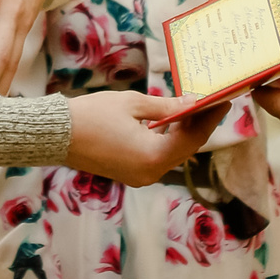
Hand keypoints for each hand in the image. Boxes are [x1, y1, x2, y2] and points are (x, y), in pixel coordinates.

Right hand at [65, 91, 229, 185]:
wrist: (56, 135)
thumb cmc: (92, 115)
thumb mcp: (133, 104)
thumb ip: (166, 106)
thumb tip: (192, 103)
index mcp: (153, 157)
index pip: (194, 138)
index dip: (210, 118)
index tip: (223, 101)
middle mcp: (150, 173)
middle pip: (186, 149)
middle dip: (200, 124)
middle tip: (212, 101)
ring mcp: (140, 177)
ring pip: (172, 154)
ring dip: (184, 132)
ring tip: (195, 107)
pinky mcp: (130, 174)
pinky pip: (157, 157)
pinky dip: (167, 140)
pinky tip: (172, 121)